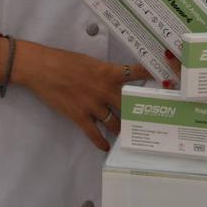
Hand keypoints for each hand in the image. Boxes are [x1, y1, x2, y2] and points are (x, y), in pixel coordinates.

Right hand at [14, 42, 150, 151]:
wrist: (42, 68)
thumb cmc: (64, 60)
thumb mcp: (89, 62)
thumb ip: (104, 71)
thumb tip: (114, 78)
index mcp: (108, 72)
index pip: (135, 73)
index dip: (151, 76)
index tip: (165, 79)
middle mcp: (104, 90)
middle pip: (129, 104)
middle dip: (138, 111)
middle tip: (149, 117)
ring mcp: (93, 105)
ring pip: (115, 122)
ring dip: (122, 129)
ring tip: (129, 134)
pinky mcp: (80, 116)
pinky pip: (94, 133)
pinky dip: (101, 142)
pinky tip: (106, 146)